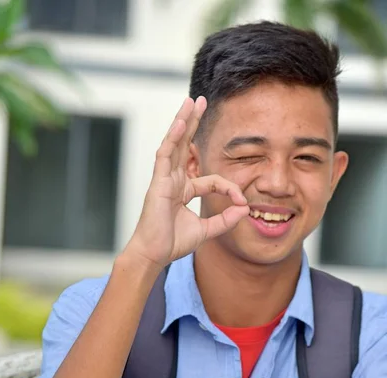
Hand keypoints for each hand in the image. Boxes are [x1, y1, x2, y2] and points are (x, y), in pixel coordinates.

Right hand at [125, 97, 248, 267]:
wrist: (154, 255)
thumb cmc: (173, 243)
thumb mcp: (206, 231)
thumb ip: (225, 220)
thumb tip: (244, 209)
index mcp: (183, 191)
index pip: (211, 180)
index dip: (229, 188)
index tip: (242, 202)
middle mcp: (173, 181)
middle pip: (185, 146)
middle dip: (193, 123)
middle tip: (199, 101)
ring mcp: (164, 180)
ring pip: (174, 144)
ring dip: (183, 121)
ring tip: (190, 102)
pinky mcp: (158, 183)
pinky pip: (165, 155)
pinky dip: (172, 138)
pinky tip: (180, 122)